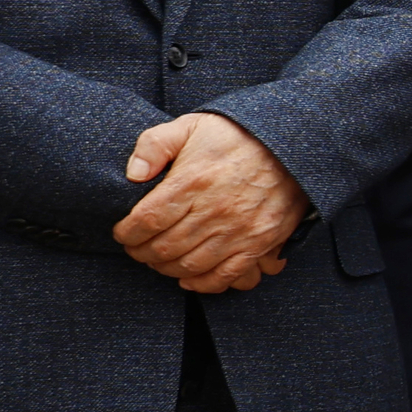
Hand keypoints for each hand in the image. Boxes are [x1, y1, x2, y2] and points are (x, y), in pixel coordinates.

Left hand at [117, 112, 308, 292]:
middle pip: (165, 247)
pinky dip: (202, 284)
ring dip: (166, 269)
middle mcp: (215, 210)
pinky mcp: (259, 243)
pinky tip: (187, 278)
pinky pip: (225, 276)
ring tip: (157, 260)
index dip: (127, 233)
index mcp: (194, 181)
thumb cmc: (235, 136)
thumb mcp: (190, 126)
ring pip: (190, 265)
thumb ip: (154, 145)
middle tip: (136, 248)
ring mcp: (239, 230)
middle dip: (141, 253)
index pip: (147, 220)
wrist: (290, 146)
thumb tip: (132, 175)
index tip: (122, 232)